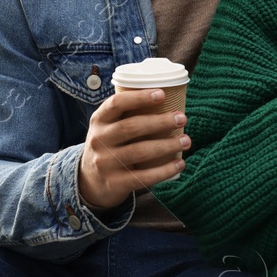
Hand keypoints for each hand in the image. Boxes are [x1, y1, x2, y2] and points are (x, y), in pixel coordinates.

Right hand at [77, 88, 190, 210]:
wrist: (90, 182)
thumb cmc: (109, 146)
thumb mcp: (108, 128)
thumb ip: (127, 115)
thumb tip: (169, 97)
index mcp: (99, 120)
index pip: (116, 104)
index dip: (139, 97)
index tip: (162, 94)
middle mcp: (99, 140)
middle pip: (131, 127)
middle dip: (160, 122)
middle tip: (182, 118)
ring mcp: (105, 163)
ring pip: (140, 151)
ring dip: (167, 145)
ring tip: (186, 141)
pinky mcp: (115, 182)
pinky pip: (143, 176)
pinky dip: (165, 170)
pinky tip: (179, 164)